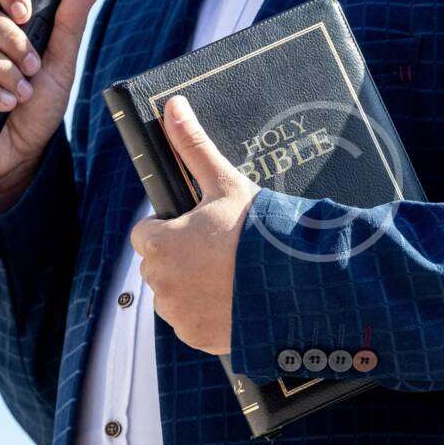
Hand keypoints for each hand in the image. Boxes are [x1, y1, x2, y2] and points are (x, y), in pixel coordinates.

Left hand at [131, 96, 260, 354]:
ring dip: (192, 287)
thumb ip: (193, 147)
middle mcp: (161, 284)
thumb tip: (172, 105)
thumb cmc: (258, 231)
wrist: (297, 284)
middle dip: (181, 257)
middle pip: (160, 265)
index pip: (146, 233)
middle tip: (221, 251)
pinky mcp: (197, 338)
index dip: (172, 227)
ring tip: (231, 276)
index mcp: (160, 244)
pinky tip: (234, 300)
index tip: (201, 227)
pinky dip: (207, 314)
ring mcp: (179, 316)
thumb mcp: (225, 184)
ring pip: (174, 295)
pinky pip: (191, 322)